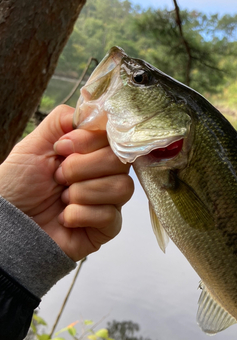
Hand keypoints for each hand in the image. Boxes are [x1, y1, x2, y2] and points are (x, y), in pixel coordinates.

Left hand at [0, 105, 133, 260]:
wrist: (10, 224)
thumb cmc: (19, 186)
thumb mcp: (34, 144)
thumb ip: (62, 121)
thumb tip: (93, 111)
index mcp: (91, 153)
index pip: (113, 137)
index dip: (90, 140)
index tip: (62, 148)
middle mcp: (105, 175)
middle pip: (120, 161)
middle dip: (82, 168)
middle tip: (58, 177)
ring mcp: (109, 202)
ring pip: (122, 188)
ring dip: (82, 192)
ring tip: (61, 199)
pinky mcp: (107, 227)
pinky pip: (111, 216)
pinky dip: (80, 214)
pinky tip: (65, 218)